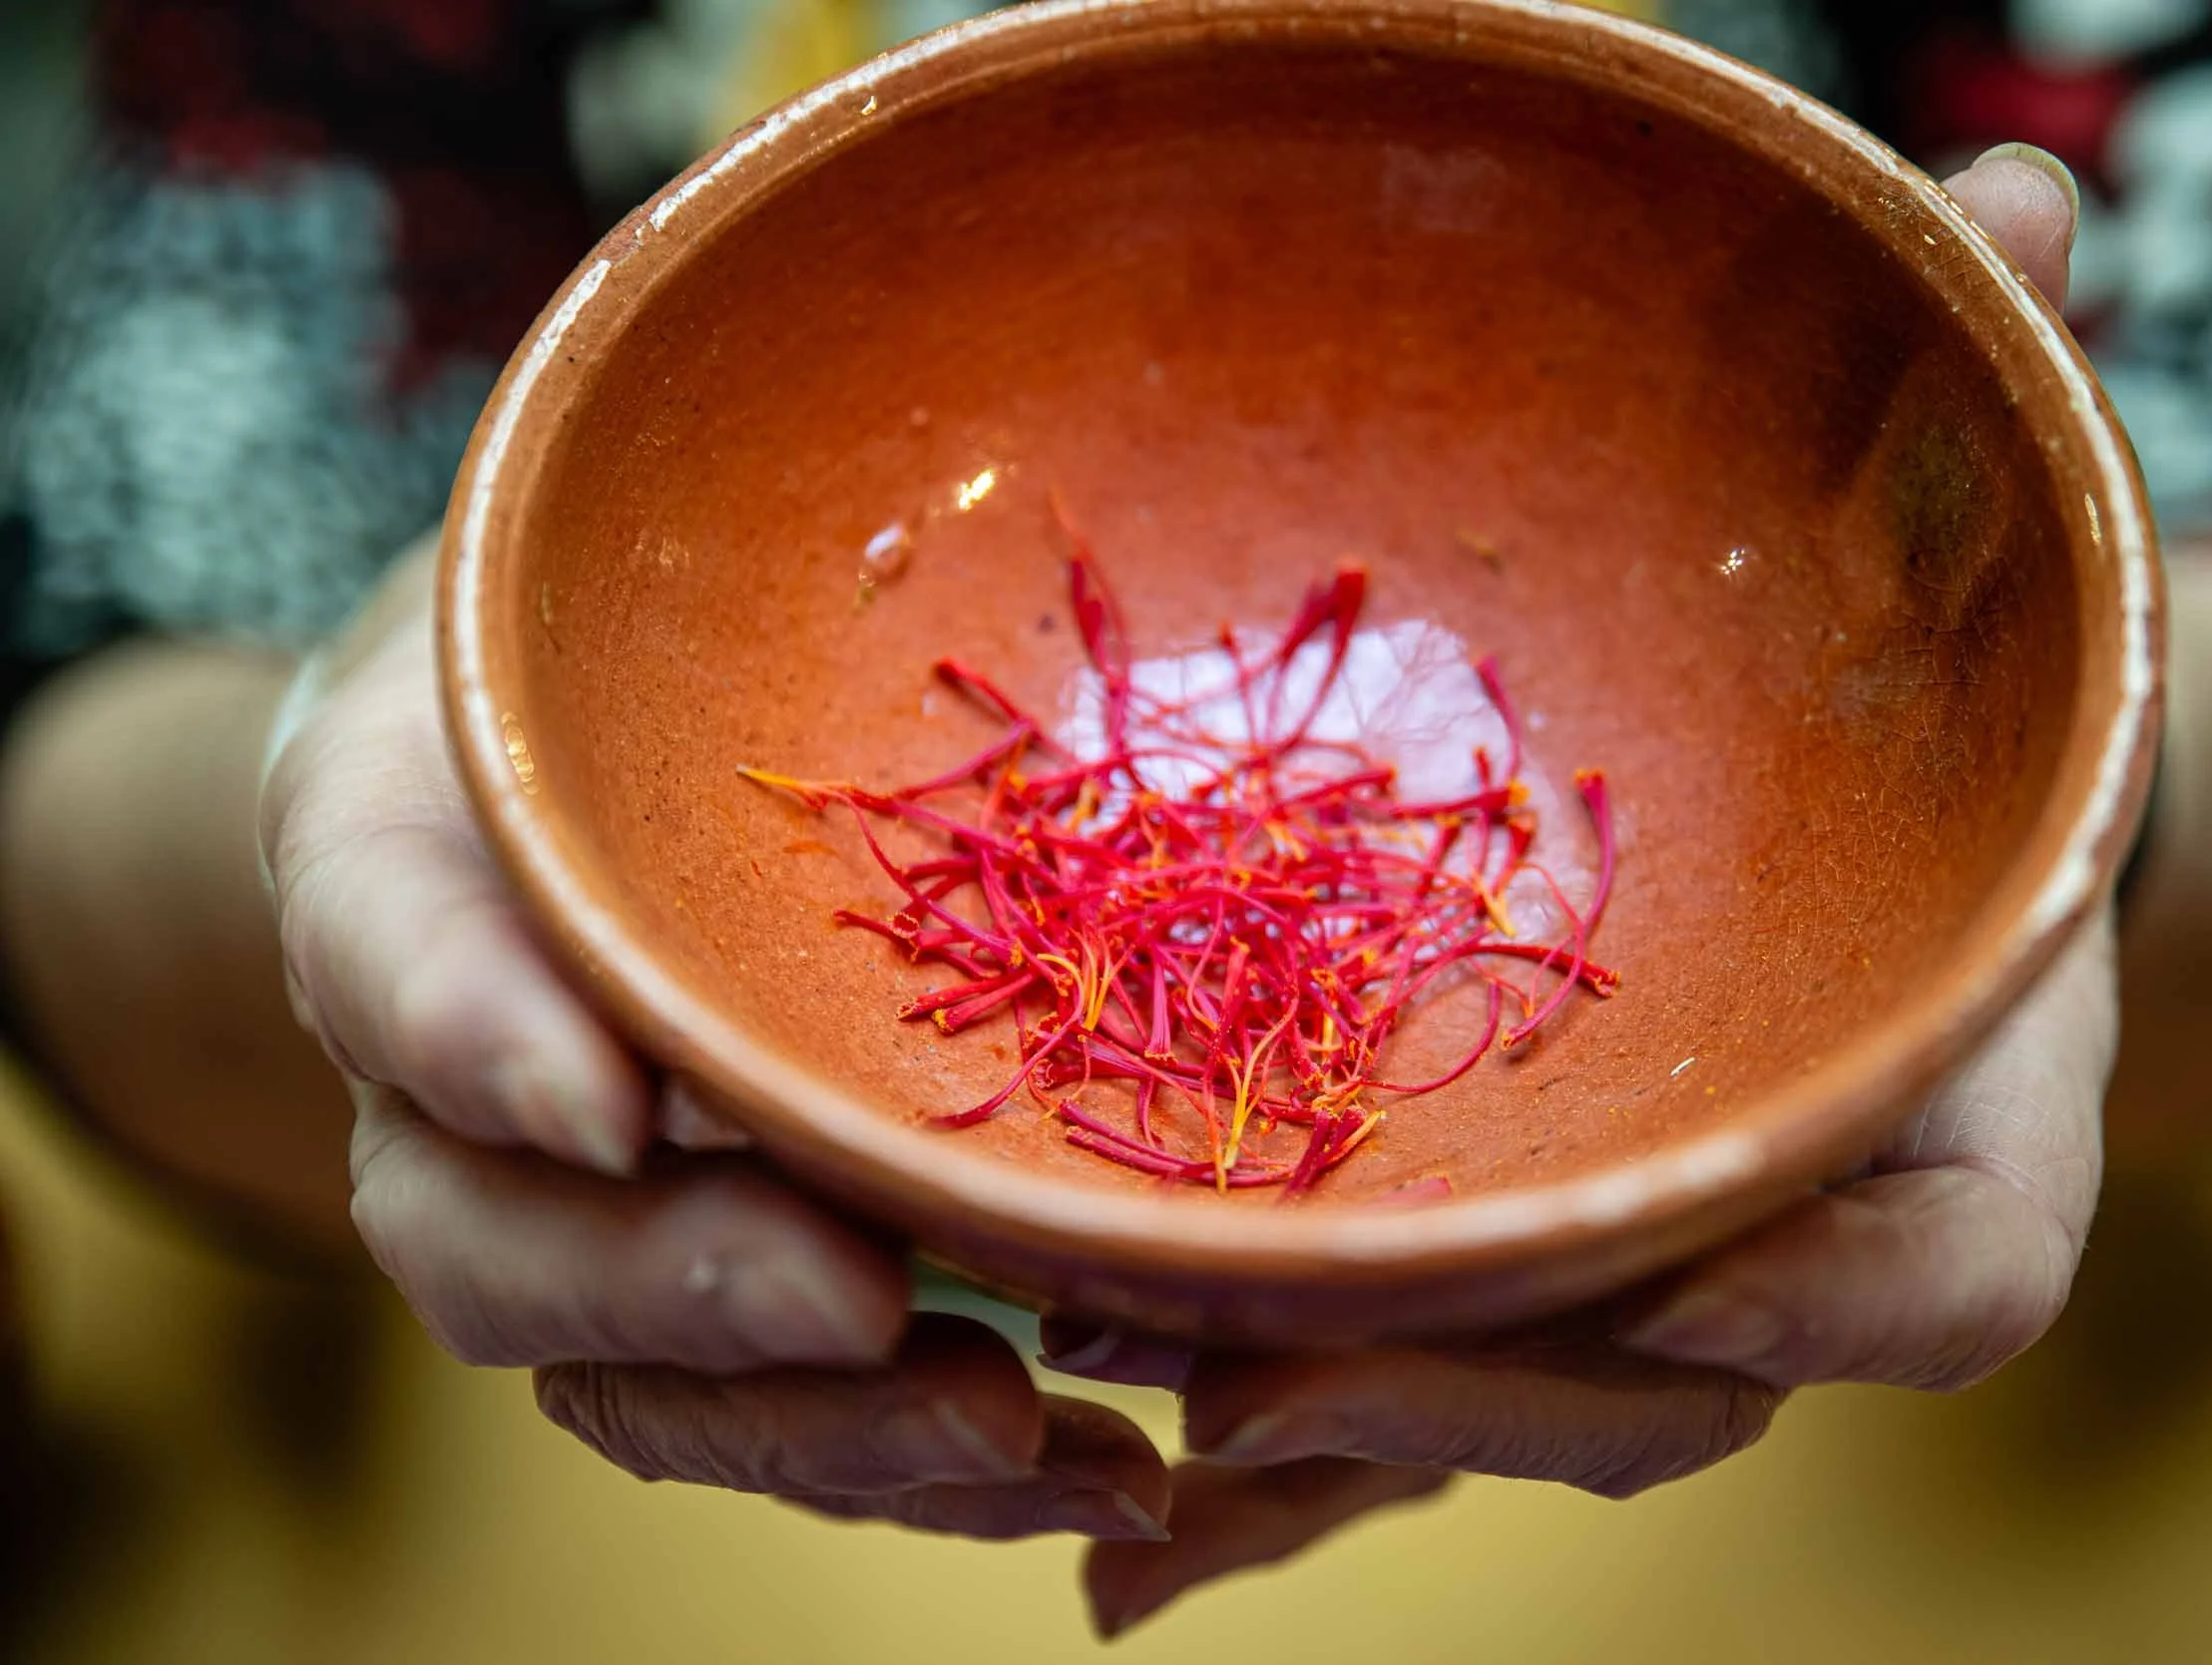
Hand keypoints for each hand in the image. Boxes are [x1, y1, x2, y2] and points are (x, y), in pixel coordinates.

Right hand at [259, 552, 1169, 1542]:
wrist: (614, 738)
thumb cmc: (607, 640)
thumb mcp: (588, 581)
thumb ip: (618, 602)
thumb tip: (765, 655)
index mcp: (405, 891)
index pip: (392, 968)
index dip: (479, 1045)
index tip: (609, 1106)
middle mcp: (474, 1098)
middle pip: (511, 1257)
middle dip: (685, 1297)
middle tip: (853, 1303)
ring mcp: (604, 1222)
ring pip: (656, 1383)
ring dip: (832, 1431)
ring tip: (1019, 1439)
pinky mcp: (752, 1282)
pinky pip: (803, 1408)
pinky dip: (937, 1461)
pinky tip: (1099, 1469)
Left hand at [1051, 149, 2110, 1635]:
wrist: (1875, 842)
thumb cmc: (1923, 728)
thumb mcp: (1966, 580)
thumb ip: (1975, 419)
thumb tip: (2011, 205)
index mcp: (1962, 1111)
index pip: (1942, 1275)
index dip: (1819, 1303)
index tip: (1673, 1295)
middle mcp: (1803, 1242)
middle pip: (1663, 1393)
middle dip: (1465, 1398)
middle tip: (1256, 1384)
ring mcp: (1649, 1301)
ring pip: (1505, 1423)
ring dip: (1318, 1451)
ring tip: (1116, 1426)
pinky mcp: (1518, 1306)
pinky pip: (1403, 1421)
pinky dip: (1265, 1496)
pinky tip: (1109, 1535)